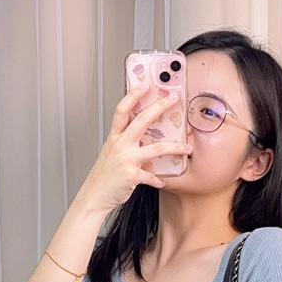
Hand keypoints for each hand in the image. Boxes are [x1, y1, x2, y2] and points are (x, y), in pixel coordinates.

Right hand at [79, 84, 191, 210]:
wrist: (95, 196)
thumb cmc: (105, 176)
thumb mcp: (111, 154)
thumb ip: (126, 144)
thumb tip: (143, 139)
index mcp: (114, 137)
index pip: (122, 110)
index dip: (133, 96)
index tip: (145, 85)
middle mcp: (120, 145)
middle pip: (142, 120)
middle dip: (159, 107)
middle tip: (173, 99)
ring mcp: (126, 159)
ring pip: (156, 148)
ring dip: (175, 147)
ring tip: (187, 148)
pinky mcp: (132, 175)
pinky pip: (152, 176)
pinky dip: (158, 179)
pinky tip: (162, 181)